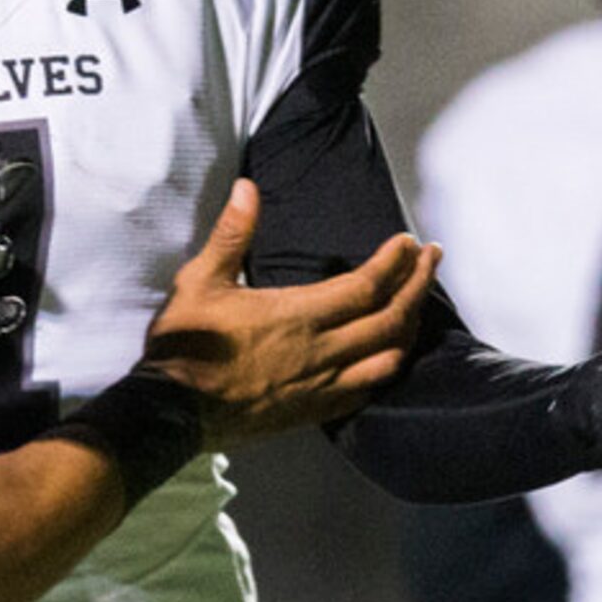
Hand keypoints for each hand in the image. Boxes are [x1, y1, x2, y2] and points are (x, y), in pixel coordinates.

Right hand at [137, 180, 438, 445]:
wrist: (170, 412)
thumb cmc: (183, 344)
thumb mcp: (200, 281)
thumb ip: (232, 235)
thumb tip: (247, 188)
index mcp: (297, 316)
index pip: (366, 286)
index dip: (395, 262)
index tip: (409, 243)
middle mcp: (320, 352)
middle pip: (390, 319)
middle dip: (418, 285)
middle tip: (431, 258)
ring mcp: (321, 386)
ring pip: (388, 358)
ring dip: (410, 327)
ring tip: (417, 303)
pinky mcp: (313, 412)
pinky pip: (367, 390)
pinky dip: (387, 367)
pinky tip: (389, 354)